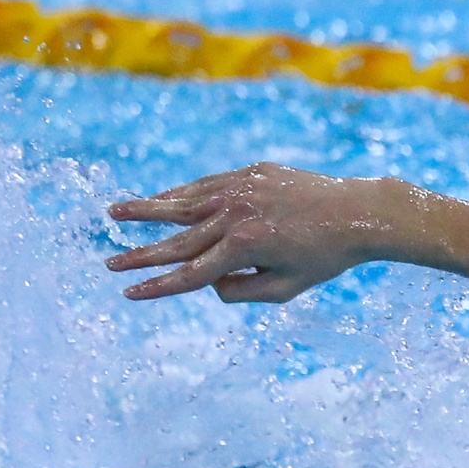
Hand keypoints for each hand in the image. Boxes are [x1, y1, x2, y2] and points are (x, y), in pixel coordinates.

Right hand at [106, 163, 387, 302]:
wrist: (359, 212)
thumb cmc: (325, 258)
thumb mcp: (284, 288)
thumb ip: (240, 291)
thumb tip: (208, 282)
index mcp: (244, 248)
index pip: (190, 274)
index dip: (157, 286)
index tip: (129, 294)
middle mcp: (236, 215)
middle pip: (177, 240)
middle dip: (141, 254)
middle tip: (109, 264)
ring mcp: (241, 189)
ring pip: (184, 203)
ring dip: (147, 209)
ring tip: (115, 213)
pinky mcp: (251, 173)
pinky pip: (207, 185)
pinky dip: (182, 193)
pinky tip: (162, 199)